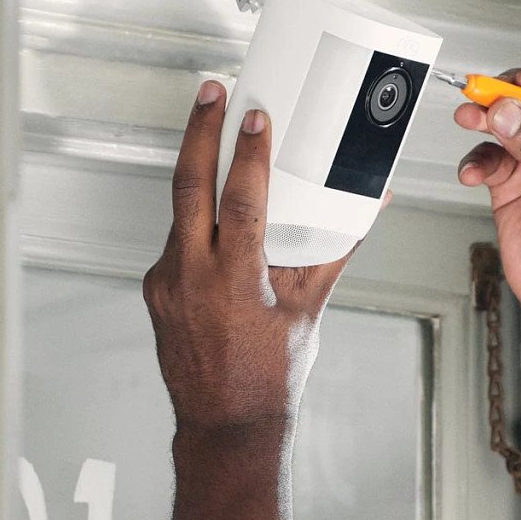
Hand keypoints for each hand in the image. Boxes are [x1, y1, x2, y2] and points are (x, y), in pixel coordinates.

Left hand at [143, 80, 356, 435]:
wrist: (226, 426)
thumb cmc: (270, 377)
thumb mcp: (308, 310)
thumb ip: (333, 254)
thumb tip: (365, 212)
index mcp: (234, 282)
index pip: (240, 201)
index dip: (248, 153)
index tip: (255, 115)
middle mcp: (190, 278)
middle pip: (188, 186)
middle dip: (198, 131)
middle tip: (210, 94)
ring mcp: (166, 284)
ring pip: (180, 211)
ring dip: (197, 172)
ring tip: (213, 137)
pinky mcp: (156, 291)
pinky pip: (176, 241)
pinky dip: (196, 220)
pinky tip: (214, 212)